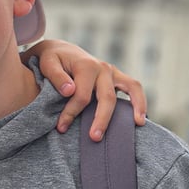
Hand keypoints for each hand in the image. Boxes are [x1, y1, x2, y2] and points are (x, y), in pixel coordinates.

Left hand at [26, 39, 146, 138]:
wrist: (61, 50)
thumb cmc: (52, 60)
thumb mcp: (48, 64)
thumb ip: (56, 77)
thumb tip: (70, 91)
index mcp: (86, 65)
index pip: (82, 95)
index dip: (71, 113)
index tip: (61, 127)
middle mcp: (103, 67)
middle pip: (107, 97)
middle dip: (101, 119)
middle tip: (94, 138)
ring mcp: (112, 72)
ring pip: (129, 89)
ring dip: (134, 107)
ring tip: (137, 124)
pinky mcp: (116, 77)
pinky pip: (134, 87)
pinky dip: (140, 100)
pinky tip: (140, 118)